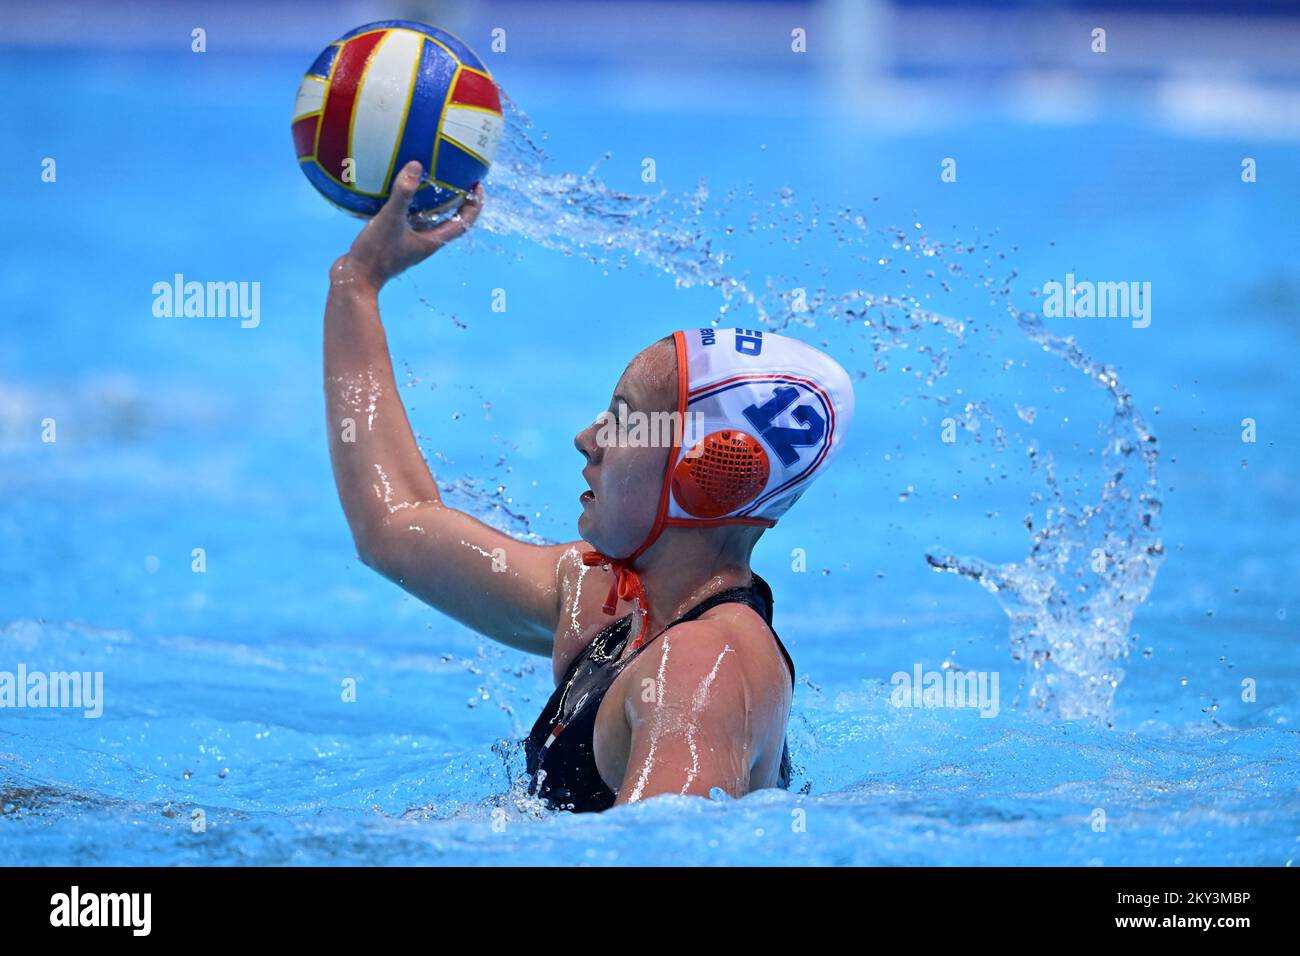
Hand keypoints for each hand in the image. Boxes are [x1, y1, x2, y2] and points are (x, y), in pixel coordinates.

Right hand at [340, 161, 483, 289]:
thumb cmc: (375, 254)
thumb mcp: (389, 219)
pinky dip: (407, 205)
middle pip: (449, 220)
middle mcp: (425, 243)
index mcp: (432, 241)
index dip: (474, 205)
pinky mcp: (393, 241)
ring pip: (427, 220)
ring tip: (429, 179)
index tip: (477, 185)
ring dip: (432, 203)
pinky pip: (406, 220)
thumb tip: (416, 165)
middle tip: (458, 178)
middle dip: (456, 200)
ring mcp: (409, 243)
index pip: (464, 223)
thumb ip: (403, 194)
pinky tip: (395, 191)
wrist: (354, 279)